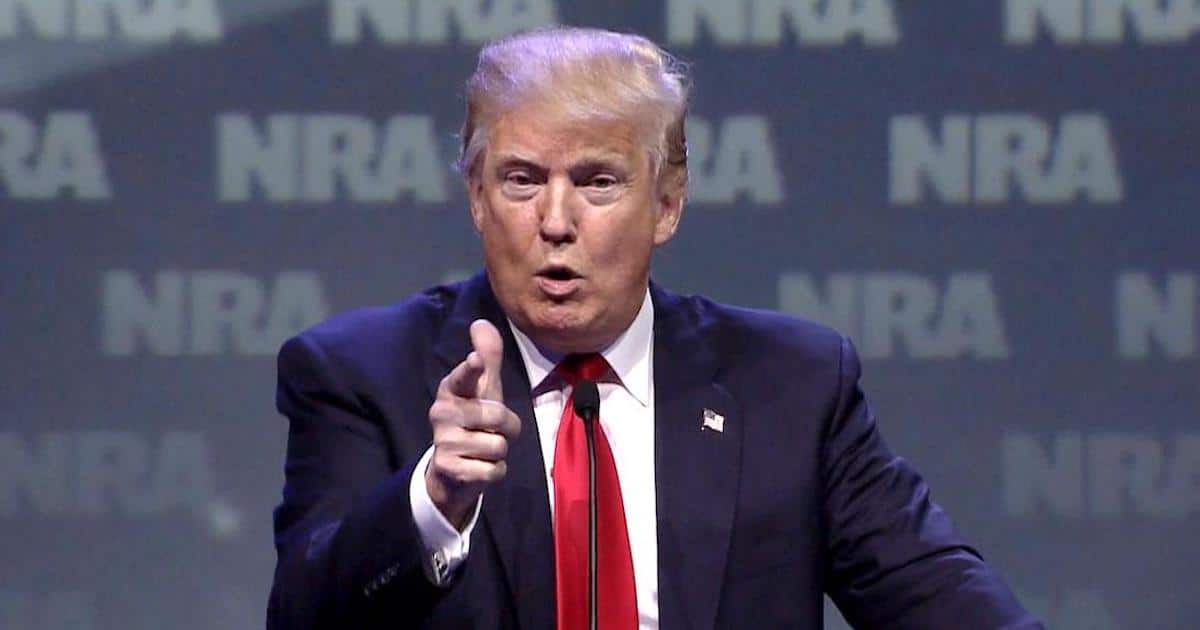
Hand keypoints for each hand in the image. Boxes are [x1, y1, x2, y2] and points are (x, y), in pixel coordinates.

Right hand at [425, 319, 521, 528]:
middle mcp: (442, 412)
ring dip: (499, 452)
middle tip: (492, 430)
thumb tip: (481, 322)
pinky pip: (494, 470)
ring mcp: (443, 442)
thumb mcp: (483, 389)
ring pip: (499, 446)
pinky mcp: (449, 468)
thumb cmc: (473, 420)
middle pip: (498, 417)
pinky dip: (494, 472)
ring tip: (482, 450)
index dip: (471, 369)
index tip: (475, 360)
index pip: (463, 377)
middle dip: (508, 427)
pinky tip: (478, 468)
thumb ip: (488, 358)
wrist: (452, 471)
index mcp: (452, 389)